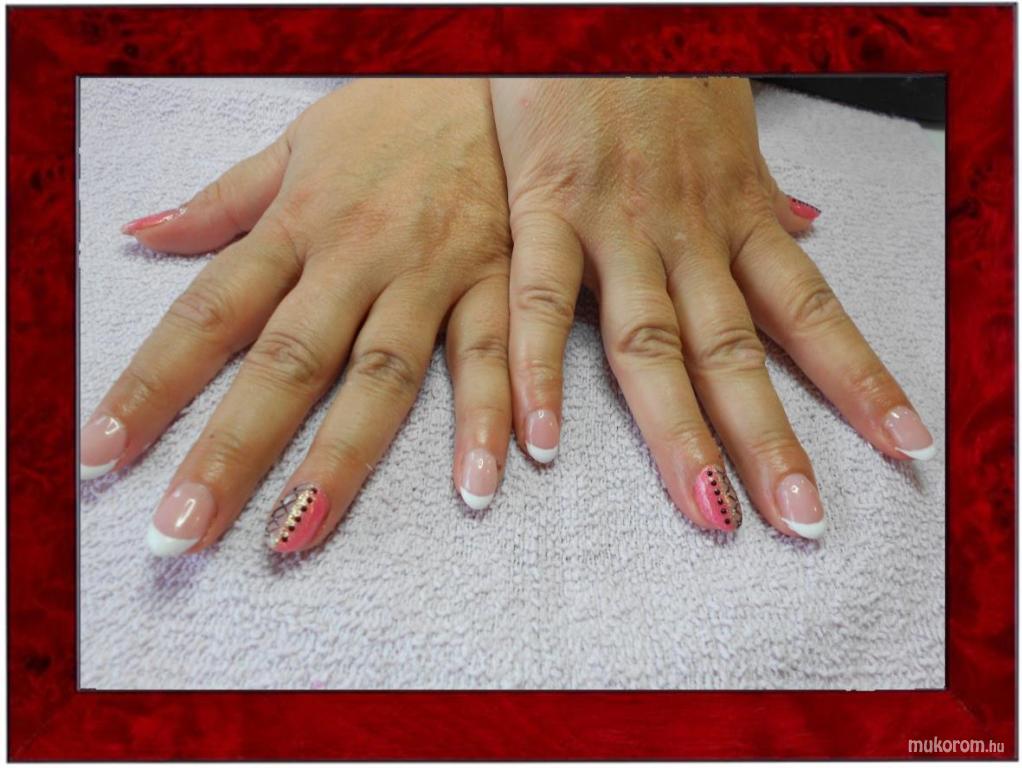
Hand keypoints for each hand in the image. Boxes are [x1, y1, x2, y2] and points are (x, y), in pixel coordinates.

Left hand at [81, 79, 512, 554]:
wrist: (493, 74)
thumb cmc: (390, 114)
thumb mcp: (295, 143)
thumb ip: (223, 201)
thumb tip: (142, 236)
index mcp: (297, 223)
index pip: (208, 314)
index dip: (152, 385)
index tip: (106, 452)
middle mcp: (356, 258)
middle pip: (284, 364)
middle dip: (230, 450)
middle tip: (182, 529)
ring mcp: (428, 275)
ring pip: (380, 377)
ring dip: (338, 460)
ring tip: (295, 534)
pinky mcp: (496, 283)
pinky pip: (491, 356)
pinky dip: (487, 418)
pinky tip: (478, 484)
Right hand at [490, 77, 933, 538]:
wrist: (593, 1)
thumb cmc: (654, 61)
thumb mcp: (728, 123)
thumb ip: (760, 188)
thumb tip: (807, 222)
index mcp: (735, 211)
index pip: (810, 310)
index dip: (858, 379)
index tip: (903, 443)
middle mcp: (688, 230)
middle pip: (738, 351)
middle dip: (774, 440)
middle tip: (802, 520)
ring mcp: (618, 223)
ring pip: (655, 343)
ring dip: (682, 433)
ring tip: (710, 511)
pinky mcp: (545, 206)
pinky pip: (545, 300)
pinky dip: (542, 373)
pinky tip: (541, 442)